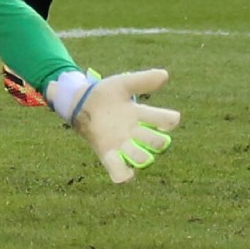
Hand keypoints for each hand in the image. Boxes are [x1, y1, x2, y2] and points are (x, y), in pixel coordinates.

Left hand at [46, 69, 180, 183]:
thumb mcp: (122, 84)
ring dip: (142, 157)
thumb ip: (142, 80)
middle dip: (156, 141)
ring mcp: (123, 145)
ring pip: (142, 159)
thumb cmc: (104, 94)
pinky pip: (119, 171)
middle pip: (158, 144)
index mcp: (143, 115)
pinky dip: (123, 174)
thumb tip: (165, 74)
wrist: (79, 102)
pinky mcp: (107, 153)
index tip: (168, 118)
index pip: (166, 120)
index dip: (170, 120)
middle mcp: (137, 133)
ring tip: (131, 147)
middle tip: (143, 131)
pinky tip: (125, 174)